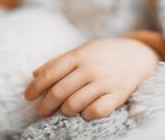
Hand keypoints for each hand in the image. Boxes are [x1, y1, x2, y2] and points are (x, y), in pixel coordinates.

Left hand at [24, 38, 159, 120]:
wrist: (137, 55)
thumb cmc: (103, 54)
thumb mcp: (81, 51)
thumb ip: (57, 61)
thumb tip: (34, 74)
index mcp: (79, 55)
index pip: (50, 73)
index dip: (35, 87)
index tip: (28, 97)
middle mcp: (90, 68)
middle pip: (59, 91)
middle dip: (46, 105)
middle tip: (42, 111)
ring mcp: (105, 82)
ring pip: (75, 104)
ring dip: (64, 111)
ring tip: (63, 110)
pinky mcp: (118, 95)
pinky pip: (96, 111)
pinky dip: (85, 115)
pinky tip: (84, 112)